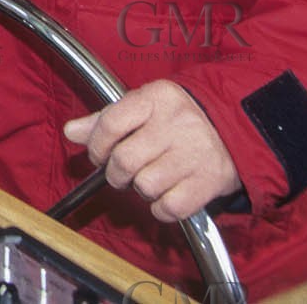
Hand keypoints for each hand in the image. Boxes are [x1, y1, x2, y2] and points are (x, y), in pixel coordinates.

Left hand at [62, 80, 241, 222]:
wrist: (236, 127)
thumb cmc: (179, 118)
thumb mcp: (144, 106)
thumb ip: (106, 119)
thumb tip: (71, 131)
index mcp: (156, 99)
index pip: (111, 123)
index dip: (96, 146)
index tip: (99, 154)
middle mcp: (176, 124)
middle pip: (124, 160)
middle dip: (115, 173)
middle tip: (123, 172)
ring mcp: (194, 154)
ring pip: (144, 186)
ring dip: (141, 189)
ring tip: (151, 177)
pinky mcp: (208, 182)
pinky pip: (168, 207)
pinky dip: (161, 208)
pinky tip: (167, 193)